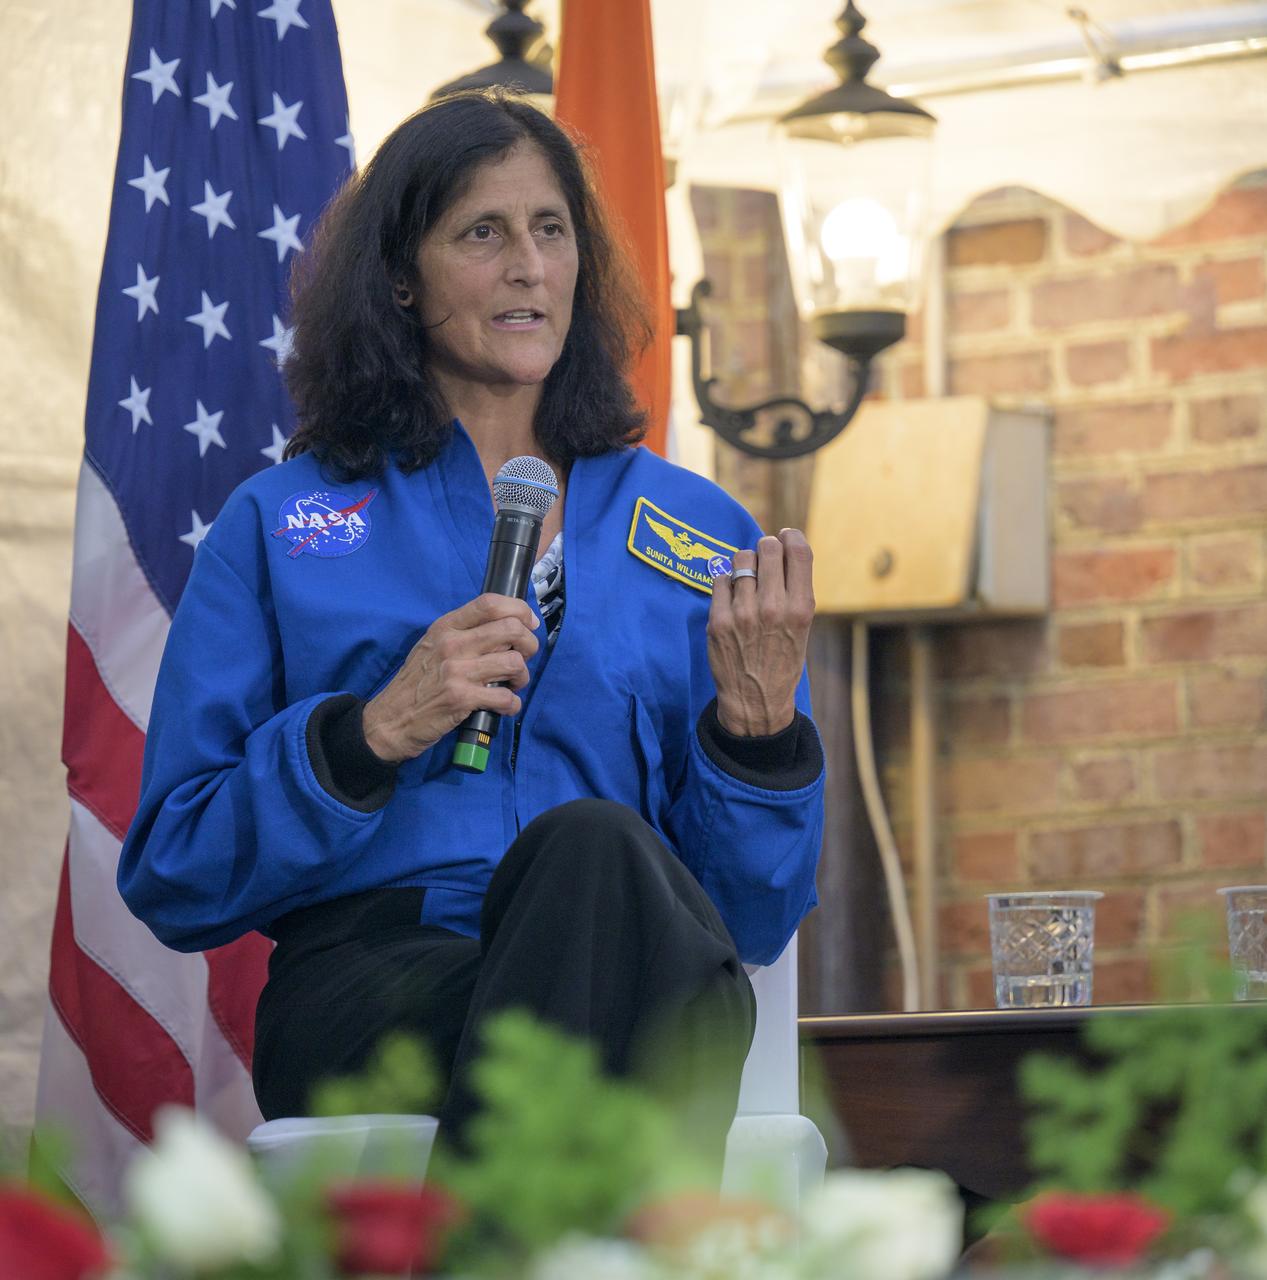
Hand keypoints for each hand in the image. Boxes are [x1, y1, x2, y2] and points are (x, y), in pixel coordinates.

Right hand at [361, 594, 539, 762]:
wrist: (389, 720)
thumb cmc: (416, 683)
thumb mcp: (432, 646)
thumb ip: (463, 633)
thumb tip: (506, 626)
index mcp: (446, 626)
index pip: (490, 603)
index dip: (519, 609)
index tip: (529, 623)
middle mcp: (452, 644)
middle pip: (511, 629)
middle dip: (529, 645)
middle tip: (523, 658)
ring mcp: (456, 671)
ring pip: (514, 662)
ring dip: (522, 677)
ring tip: (512, 685)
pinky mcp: (461, 698)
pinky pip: (505, 697)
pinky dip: (512, 704)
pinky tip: (504, 707)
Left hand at [707, 530, 813, 736]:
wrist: (756, 701)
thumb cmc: (782, 660)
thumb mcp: (802, 627)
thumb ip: (794, 589)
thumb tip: (781, 547)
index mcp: (801, 608)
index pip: (798, 550)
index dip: (791, 536)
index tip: (784, 536)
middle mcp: (774, 607)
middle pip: (768, 547)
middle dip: (766, 548)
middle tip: (763, 561)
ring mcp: (743, 613)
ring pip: (740, 559)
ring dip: (743, 564)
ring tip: (746, 580)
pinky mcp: (718, 620)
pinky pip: (718, 579)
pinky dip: (724, 581)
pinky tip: (730, 596)